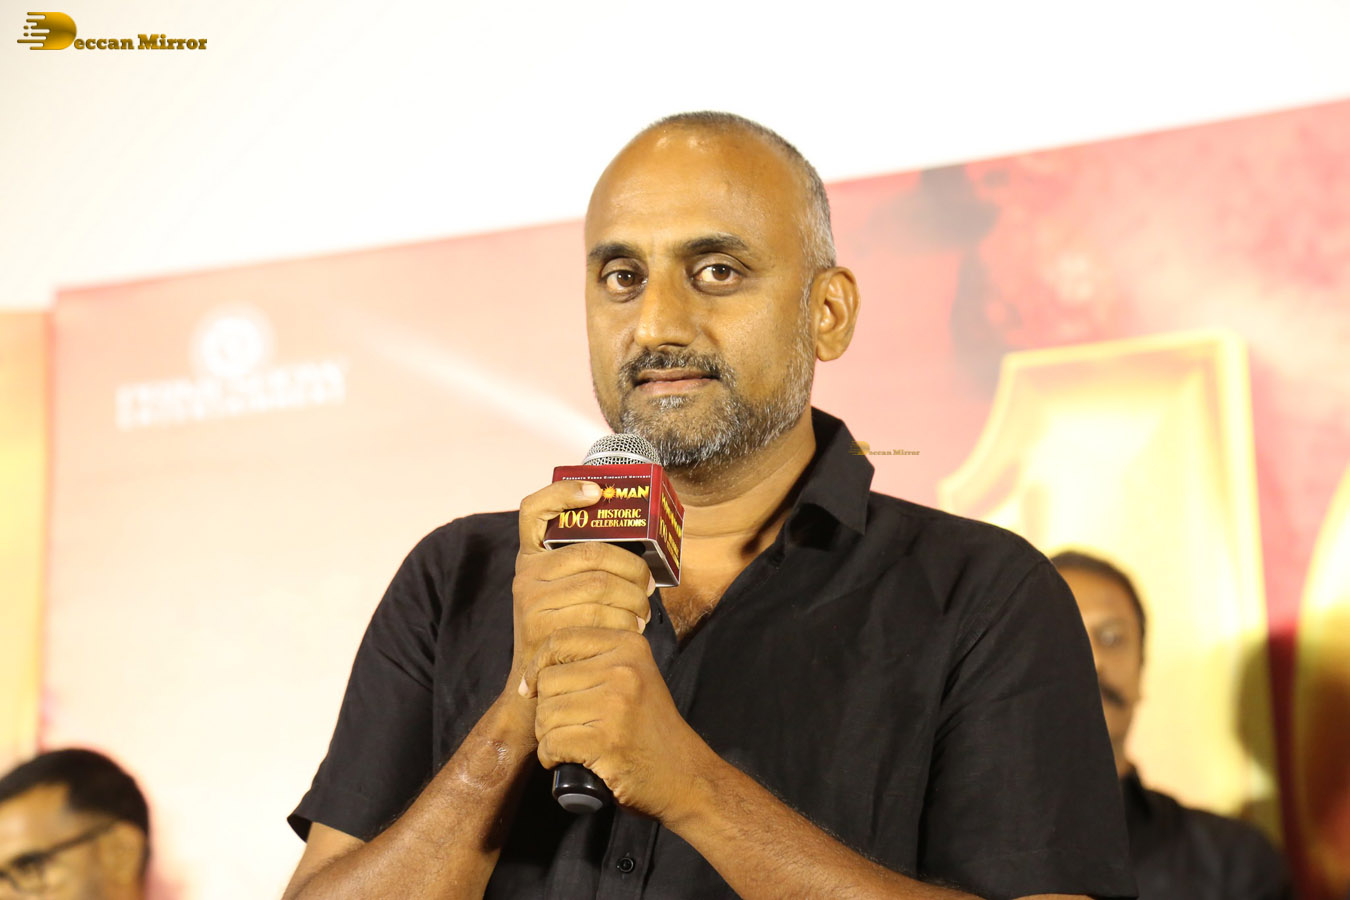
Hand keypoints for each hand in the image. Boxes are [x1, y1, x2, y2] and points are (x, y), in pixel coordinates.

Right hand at [509, 480, 655, 700]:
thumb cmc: (565, 631)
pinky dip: (625, 621)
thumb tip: (644, 543)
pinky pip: (598, 615)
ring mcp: (531, 600)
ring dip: (634, 599)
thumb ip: (586, 567)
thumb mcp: (563, 592)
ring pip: (601, 585)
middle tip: (650, 585)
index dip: (563, 492)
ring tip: (644, 611)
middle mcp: (526, 574)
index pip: (534, 510)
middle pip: (592, 553)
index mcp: (532, 556)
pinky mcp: (541, 628)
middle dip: (632, 568)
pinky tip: (632, 629)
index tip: (597, 491)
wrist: (537, 688)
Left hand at [526, 627, 711, 819]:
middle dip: (545, 709)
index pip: (559, 640)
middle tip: (565, 727)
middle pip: (548, 680)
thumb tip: (537, 664)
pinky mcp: (606, 741)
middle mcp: (623, 668)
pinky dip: (551, 757)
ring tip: (570, 744)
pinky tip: (567, 760)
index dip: (536, 666)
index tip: (530, 687)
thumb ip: (597, 660)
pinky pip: (552, 744)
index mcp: (628, 646)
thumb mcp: (633, 677)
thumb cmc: (649, 729)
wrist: (684, 775)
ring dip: (548, 736)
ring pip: (546, 714)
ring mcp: (616, 704)